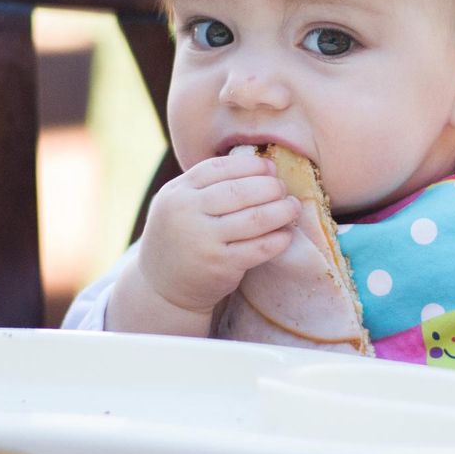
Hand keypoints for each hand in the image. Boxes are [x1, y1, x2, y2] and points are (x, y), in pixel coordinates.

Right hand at [134, 151, 300, 319]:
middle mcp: (186, 213)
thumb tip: (259, 166)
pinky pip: (260, 247)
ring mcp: (203, 240)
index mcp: (177, 192)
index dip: (251, 165)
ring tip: (293, 207)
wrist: (161, 287)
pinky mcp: (220, 265)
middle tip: (283, 189)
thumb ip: (206, 186)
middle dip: (270, 187)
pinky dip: (279, 238)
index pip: (220, 168)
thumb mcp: (178, 204)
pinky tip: (286, 234)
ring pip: (255, 218)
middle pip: (240, 191)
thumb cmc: (180, 238)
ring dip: (282, 210)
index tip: (270, 168)